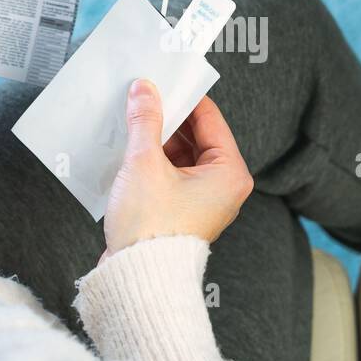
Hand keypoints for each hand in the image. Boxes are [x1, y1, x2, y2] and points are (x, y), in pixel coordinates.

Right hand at [103, 80, 252, 256]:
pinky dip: (154, 162)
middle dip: (169, 119)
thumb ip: (145, 121)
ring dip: (158, 140)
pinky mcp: (183, 212)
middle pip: (197, 137)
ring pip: (182, 156)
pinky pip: (172, 175)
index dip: (184, 96)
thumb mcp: (145, 163)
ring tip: (133, 122)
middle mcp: (223, 187)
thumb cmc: (151, 228)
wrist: (138, 279)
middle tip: (143, 98)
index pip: (210, 119)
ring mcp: (204, 202)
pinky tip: (131, 149)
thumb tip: (145, 90)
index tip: (162, 81)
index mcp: (229, 172)